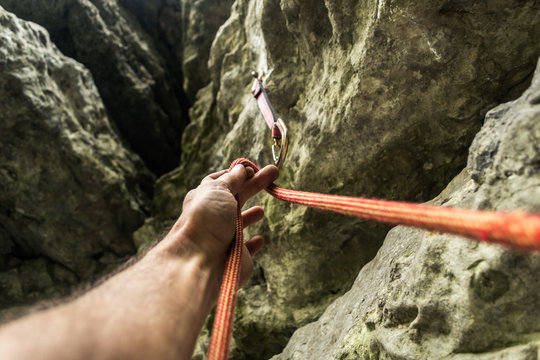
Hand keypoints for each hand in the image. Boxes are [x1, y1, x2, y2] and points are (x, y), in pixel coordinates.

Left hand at [158, 163, 278, 292]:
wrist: (200, 262)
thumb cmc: (207, 221)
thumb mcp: (218, 190)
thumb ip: (232, 179)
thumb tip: (240, 168)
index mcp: (206, 197)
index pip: (222, 180)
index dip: (238, 173)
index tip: (253, 168)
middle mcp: (215, 216)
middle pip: (238, 196)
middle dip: (255, 184)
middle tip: (274, 172)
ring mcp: (226, 236)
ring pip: (239, 223)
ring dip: (250, 216)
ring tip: (261, 211)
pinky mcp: (237, 256)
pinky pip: (247, 247)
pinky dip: (254, 243)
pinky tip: (260, 239)